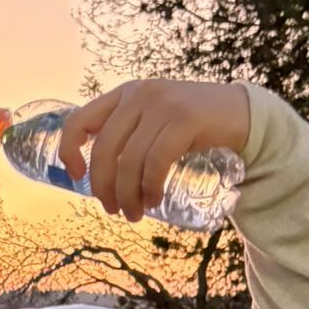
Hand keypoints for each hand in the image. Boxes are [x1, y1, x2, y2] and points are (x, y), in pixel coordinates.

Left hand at [58, 80, 249, 221]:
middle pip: (104, 149)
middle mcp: (139, 95)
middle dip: (104, 187)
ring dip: (128, 195)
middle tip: (113, 210)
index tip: (77, 176)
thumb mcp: (153, 122)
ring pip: (129, 160)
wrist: (240, 113)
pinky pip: (155, 161)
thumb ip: (127, 135)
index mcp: (124, 95)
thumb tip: (96, 175)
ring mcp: (162, 105)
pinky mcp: (184, 119)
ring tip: (135, 214)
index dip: (68, 151)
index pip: (79, 120)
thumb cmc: (191, 125)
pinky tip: (153, 199)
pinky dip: (150, 186)